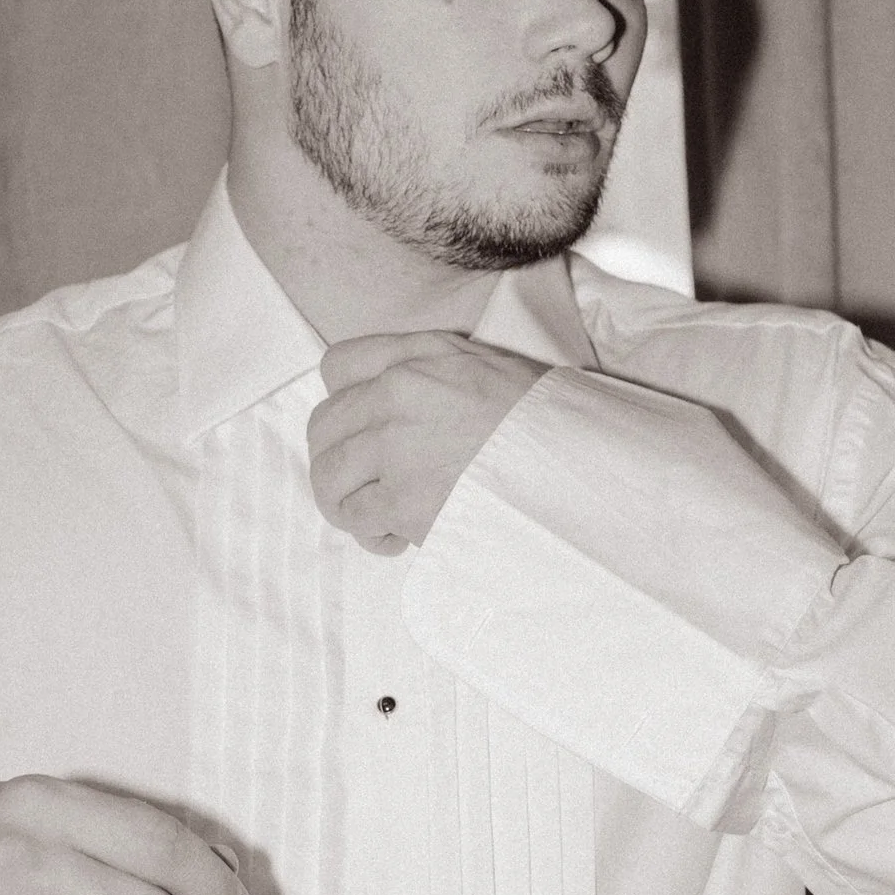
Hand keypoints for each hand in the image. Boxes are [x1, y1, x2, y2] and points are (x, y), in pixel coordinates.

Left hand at [306, 333, 545, 555]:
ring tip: (378, 513)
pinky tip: (397, 535)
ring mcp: (394, 449)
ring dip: (346, 500)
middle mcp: (395, 396)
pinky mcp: (402, 500)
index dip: (343, 401)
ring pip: (328, 477)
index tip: (361, 426)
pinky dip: (370, 533)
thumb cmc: (537, 419)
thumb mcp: (483, 363)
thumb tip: (382, 394)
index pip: (337, 367)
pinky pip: (355, 519)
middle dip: (338, 458)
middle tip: (366, 481)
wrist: (572, 463)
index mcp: (415, 358)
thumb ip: (426, 368)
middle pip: (322, 427)